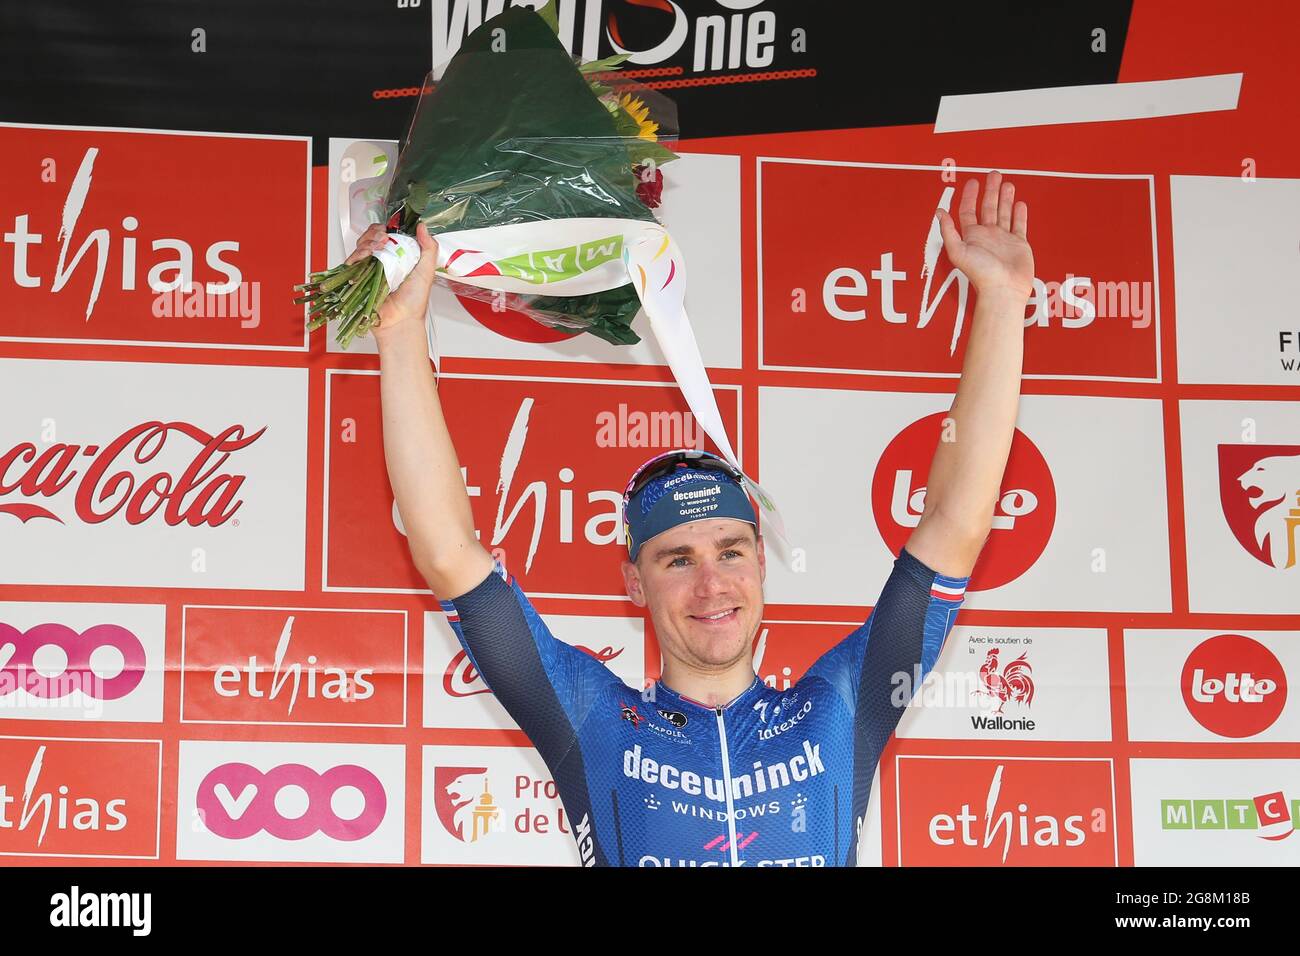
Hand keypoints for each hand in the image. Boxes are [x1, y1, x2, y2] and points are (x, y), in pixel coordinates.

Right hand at [346, 221, 439, 336]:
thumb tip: (423, 227)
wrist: (402, 321)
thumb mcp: (427, 271)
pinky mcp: (358, 278)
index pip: (386, 235)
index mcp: (397, 258)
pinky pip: (352, 262)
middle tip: (384, 237)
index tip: (391, 228)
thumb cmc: (414, 302)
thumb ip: (429, 248)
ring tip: (377, 245)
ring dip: (367, 241)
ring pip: (360, 246)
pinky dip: (357, 254)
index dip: (386, 228)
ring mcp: (369, 270)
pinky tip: (367, 253)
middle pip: (370, 237)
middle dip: (375, 232)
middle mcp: (381, 262)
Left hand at [935, 170, 1032, 301]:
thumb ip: (948, 231)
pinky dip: (1019, 214)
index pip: (968, 211)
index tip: (973, 182)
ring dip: (1005, 198)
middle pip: (988, 207)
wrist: (1003, 290)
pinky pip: (1019, 225)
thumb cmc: (981, 275)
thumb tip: (938, 212)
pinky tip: (1019, 203)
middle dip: (990, 190)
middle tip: (994, 174)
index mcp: (971, 237)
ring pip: (1004, 213)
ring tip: (1007, 184)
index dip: (969, 196)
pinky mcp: (1019, 244)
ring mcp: (1003, 240)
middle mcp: (987, 236)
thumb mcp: (958, 251)